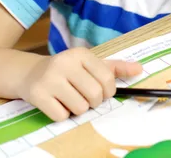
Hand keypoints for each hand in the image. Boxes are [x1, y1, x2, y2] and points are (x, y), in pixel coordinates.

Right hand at [17, 47, 141, 120]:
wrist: (31, 73)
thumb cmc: (67, 70)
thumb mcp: (90, 64)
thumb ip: (115, 68)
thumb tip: (140, 69)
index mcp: (80, 54)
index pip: (107, 79)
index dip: (108, 91)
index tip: (102, 92)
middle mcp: (65, 63)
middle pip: (95, 95)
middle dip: (93, 102)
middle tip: (84, 97)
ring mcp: (49, 78)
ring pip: (80, 108)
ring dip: (77, 109)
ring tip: (69, 98)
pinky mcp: (37, 94)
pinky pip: (62, 116)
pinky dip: (62, 114)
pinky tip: (56, 103)